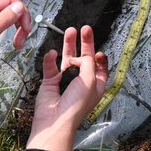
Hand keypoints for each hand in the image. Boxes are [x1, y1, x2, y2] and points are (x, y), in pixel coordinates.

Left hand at [0, 0, 32, 93]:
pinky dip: (9, 30)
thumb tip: (20, 6)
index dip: (22, 12)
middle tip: (21, 40)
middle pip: (10, 5)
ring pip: (7, 14)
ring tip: (17, 44)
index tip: (25, 31)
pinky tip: (11, 41)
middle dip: (20, 20)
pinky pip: (1, 22)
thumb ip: (2, 21)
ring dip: (16, 27)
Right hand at [27, 26, 107, 150]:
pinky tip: (52, 53)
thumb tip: (80, 56)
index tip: (98, 49)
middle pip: (84, 58)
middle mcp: (81, 82)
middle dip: (85, 43)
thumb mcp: (90, 81)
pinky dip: (50, 59)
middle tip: (85, 29)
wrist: (55, 121)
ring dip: (68, 45)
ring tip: (70, 31)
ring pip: (67, 58)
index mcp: (95, 85)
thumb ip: (88, 63)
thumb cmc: (76, 106)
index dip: (100, 57)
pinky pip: (50, 66)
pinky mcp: (50, 82)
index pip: (100, 67)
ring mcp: (65, 81)